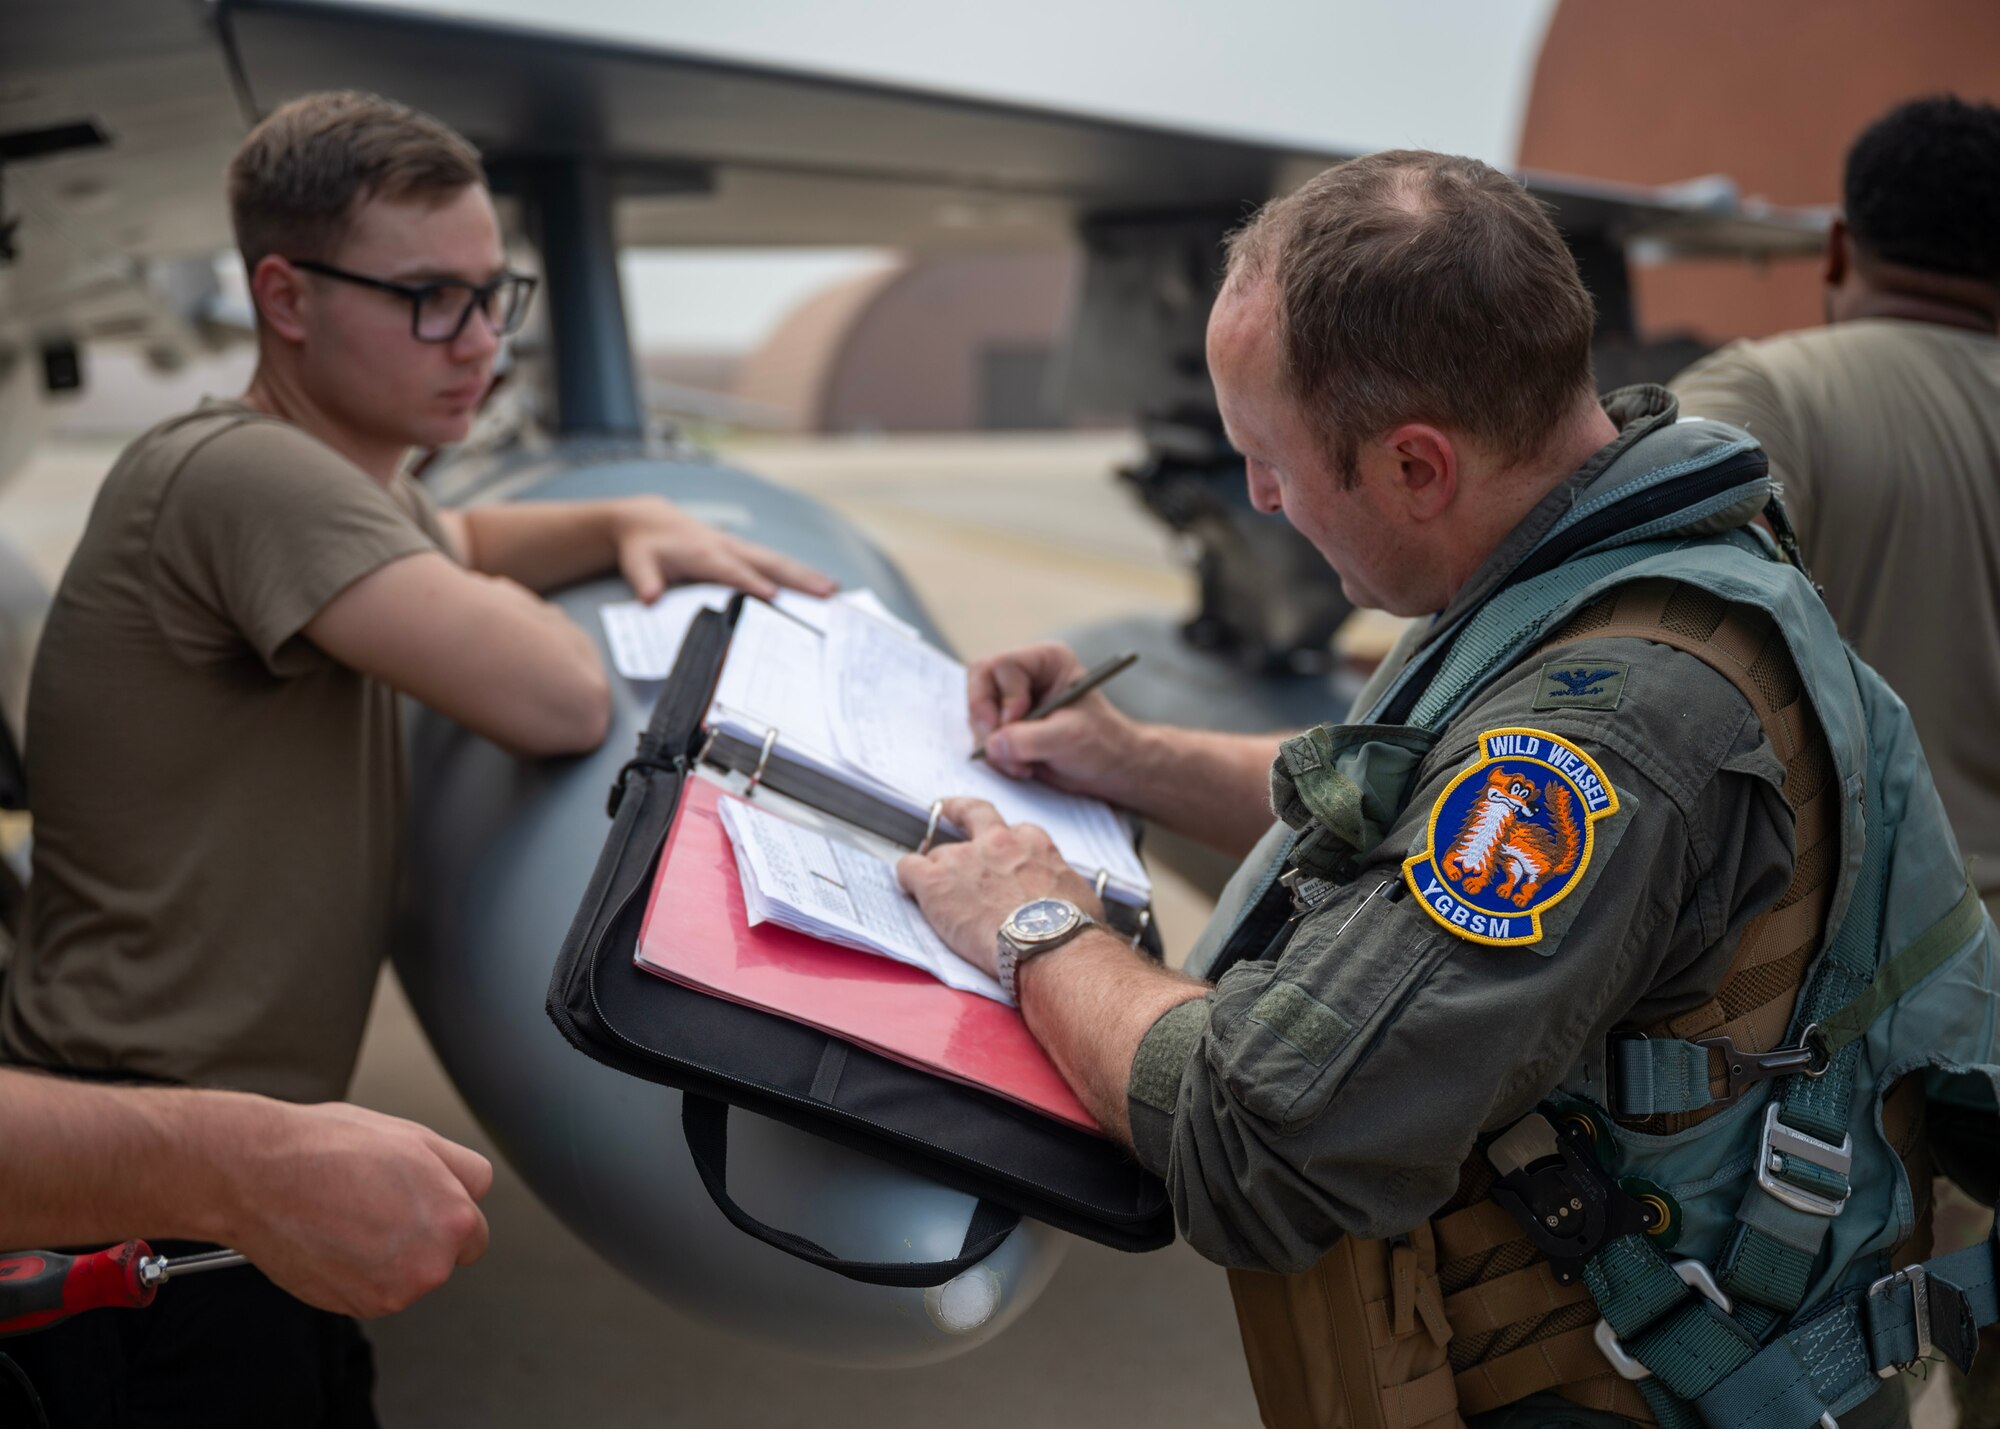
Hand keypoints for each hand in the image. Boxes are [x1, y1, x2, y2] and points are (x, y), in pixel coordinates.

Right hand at [223, 1101, 492, 1318]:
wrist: (260, 1175)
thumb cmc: (330, 1149)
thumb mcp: (416, 1137)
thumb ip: (460, 1171)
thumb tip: (474, 1189)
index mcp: (454, 1221)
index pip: (475, 1231)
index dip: (446, 1211)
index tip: (421, 1203)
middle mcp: (429, 1265)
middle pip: (441, 1256)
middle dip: (420, 1235)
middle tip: (378, 1202)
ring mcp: (390, 1292)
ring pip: (404, 1274)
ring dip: (387, 1255)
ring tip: (349, 1215)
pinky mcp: (354, 1307)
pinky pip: (371, 1289)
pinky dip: (357, 1272)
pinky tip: (333, 1238)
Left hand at [611, 497, 835, 602]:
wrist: (647, 519)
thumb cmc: (643, 546)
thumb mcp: (636, 564)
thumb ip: (644, 580)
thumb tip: (650, 597)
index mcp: (702, 553)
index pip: (731, 570)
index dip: (751, 582)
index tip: (774, 596)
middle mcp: (726, 547)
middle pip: (767, 563)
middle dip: (797, 577)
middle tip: (826, 592)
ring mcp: (737, 547)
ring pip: (776, 561)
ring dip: (805, 575)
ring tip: (833, 589)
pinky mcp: (742, 551)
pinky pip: (773, 562)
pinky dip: (797, 573)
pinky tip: (818, 584)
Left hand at [896, 798, 1103, 976]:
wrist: (1048, 945)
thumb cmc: (1071, 930)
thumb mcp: (1079, 897)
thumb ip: (1062, 889)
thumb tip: (1068, 904)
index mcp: (1034, 845)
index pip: (1014, 832)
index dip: (1004, 843)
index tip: (999, 848)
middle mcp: (998, 843)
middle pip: (972, 813)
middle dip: (958, 810)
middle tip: (949, 810)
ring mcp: (963, 859)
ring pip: (938, 854)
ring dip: (936, 871)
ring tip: (933, 889)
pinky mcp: (935, 882)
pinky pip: (909, 868)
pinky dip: (907, 877)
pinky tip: (909, 888)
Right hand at [967, 643, 1152, 802]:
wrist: (1110, 770)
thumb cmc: (1102, 744)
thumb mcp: (1069, 738)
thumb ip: (1029, 739)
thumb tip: (992, 745)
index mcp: (1045, 661)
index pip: (1001, 666)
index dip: (1004, 698)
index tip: (1017, 722)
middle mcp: (1025, 676)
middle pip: (979, 685)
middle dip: (987, 721)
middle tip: (1001, 749)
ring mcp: (1011, 701)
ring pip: (976, 714)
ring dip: (992, 744)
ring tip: (1023, 765)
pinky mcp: (1006, 726)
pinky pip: (981, 735)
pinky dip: (994, 755)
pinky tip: (1021, 767)